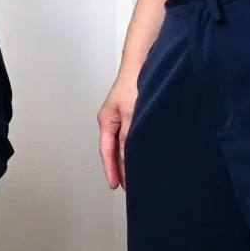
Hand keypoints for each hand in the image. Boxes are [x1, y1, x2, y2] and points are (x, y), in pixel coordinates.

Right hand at [98, 75, 136, 189]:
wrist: (142, 64)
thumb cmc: (133, 84)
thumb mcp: (131, 114)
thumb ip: (128, 136)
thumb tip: (128, 158)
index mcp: (106, 121)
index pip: (107, 151)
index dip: (112, 170)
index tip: (116, 185)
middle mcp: (112, 120)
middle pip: (113, 150)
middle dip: (119, 168)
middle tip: (127, 186)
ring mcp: (122, 117)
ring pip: (122, 144)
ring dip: (127, 159)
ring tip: (136, 176)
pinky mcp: (132, 113)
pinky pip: (130, 136)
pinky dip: (134, 148)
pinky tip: (142, 154)